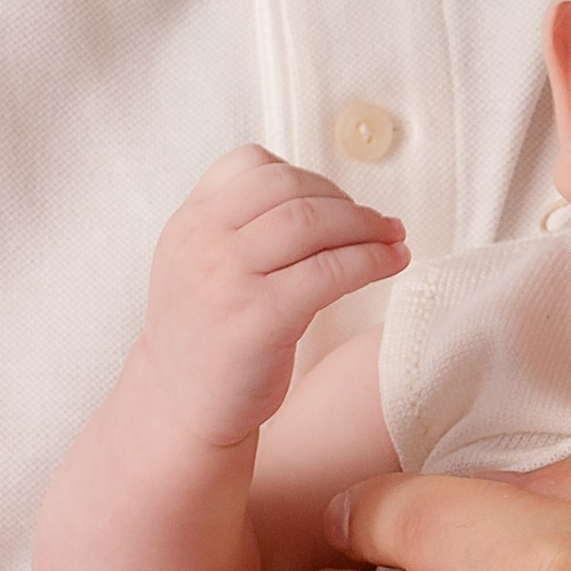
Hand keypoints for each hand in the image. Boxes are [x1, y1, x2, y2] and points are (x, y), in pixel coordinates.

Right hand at [137, 146, 406, 449]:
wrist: (176, 407)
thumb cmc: (205, 336)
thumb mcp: (199, 264)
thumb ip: (238, 225)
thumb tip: (319, 197)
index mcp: (190, 223)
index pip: (250, 163)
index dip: (304, 174)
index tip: (333, 199)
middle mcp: (204, 243)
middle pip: (289, 189)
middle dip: (343, 199)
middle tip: (375, 220)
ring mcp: (229, 279)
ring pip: (311, 222)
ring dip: (366, 225)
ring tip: (393, 237)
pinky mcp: (261, 318)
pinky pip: (329, 271)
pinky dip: (371, 260)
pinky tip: (392, 263)